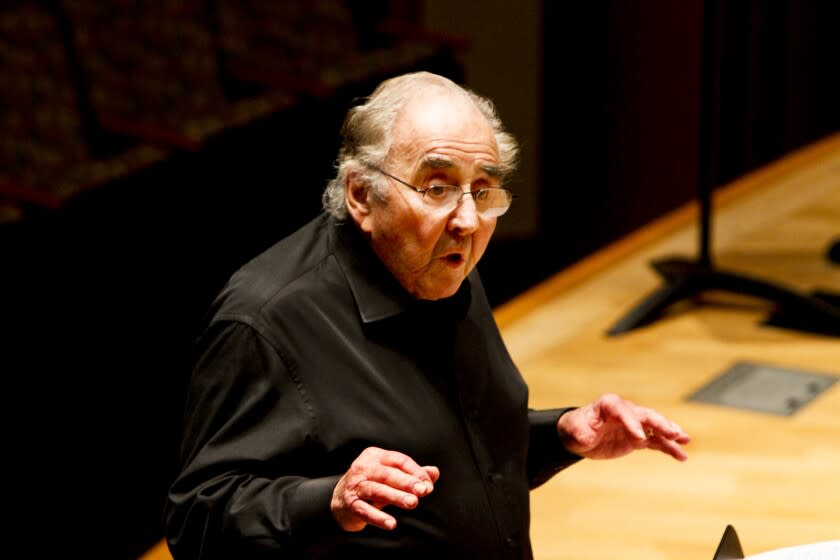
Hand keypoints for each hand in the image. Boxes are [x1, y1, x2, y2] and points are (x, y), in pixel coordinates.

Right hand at [331, 447, 439, 531]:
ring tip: (412, 503)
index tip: (428, 485)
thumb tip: (434, 472)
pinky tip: (391, 524)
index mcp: (375, 456)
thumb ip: (413, 474)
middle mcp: (363, 467)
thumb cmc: (372, 485)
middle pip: (387, 473)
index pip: (399, 460)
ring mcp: (354, 485)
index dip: (415, 472)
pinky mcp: (350, 504)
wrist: (340, 501)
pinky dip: (378, 517)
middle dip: (407, 482)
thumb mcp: (392, 477)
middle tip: (423, 491)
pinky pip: (364, 510)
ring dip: (395, 497)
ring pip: (376, 490)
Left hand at [557, 393, 690, 460]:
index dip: (632, 424)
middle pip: (646, 415)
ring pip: (655, 427)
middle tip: (673, 433)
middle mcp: (625, 412)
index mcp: (609, 405)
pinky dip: (669, 447)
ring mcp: (634, 425)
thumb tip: (585, 437)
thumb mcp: (573, 431)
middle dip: (659, 424)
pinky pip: (656, 442)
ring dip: (670, 433)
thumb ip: (580, 433)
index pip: (624, 411)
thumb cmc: (575, 428)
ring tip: (685, 440)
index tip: (639, 440)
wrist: (578, 436)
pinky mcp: (638, 438)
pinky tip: (682, 456)